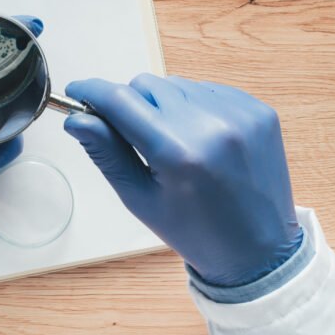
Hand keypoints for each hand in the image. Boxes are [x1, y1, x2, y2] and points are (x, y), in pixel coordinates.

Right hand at [63, 74, 302, 286]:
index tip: (76, 91)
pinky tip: (200, 139)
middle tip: (134, 137)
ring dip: (164, 104)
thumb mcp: (140, 199)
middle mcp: (211, 124)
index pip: (120, 100)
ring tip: (173, 143)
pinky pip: (210, 90)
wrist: (259, 250)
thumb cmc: (194, 231)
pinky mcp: (259, 111)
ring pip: (178, 84)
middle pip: (147, 85)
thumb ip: (107, 153)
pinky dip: (195, 106)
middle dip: (130, 104)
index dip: (92, 92)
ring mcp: (240, 114)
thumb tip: (76, 118)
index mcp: (177, 152)